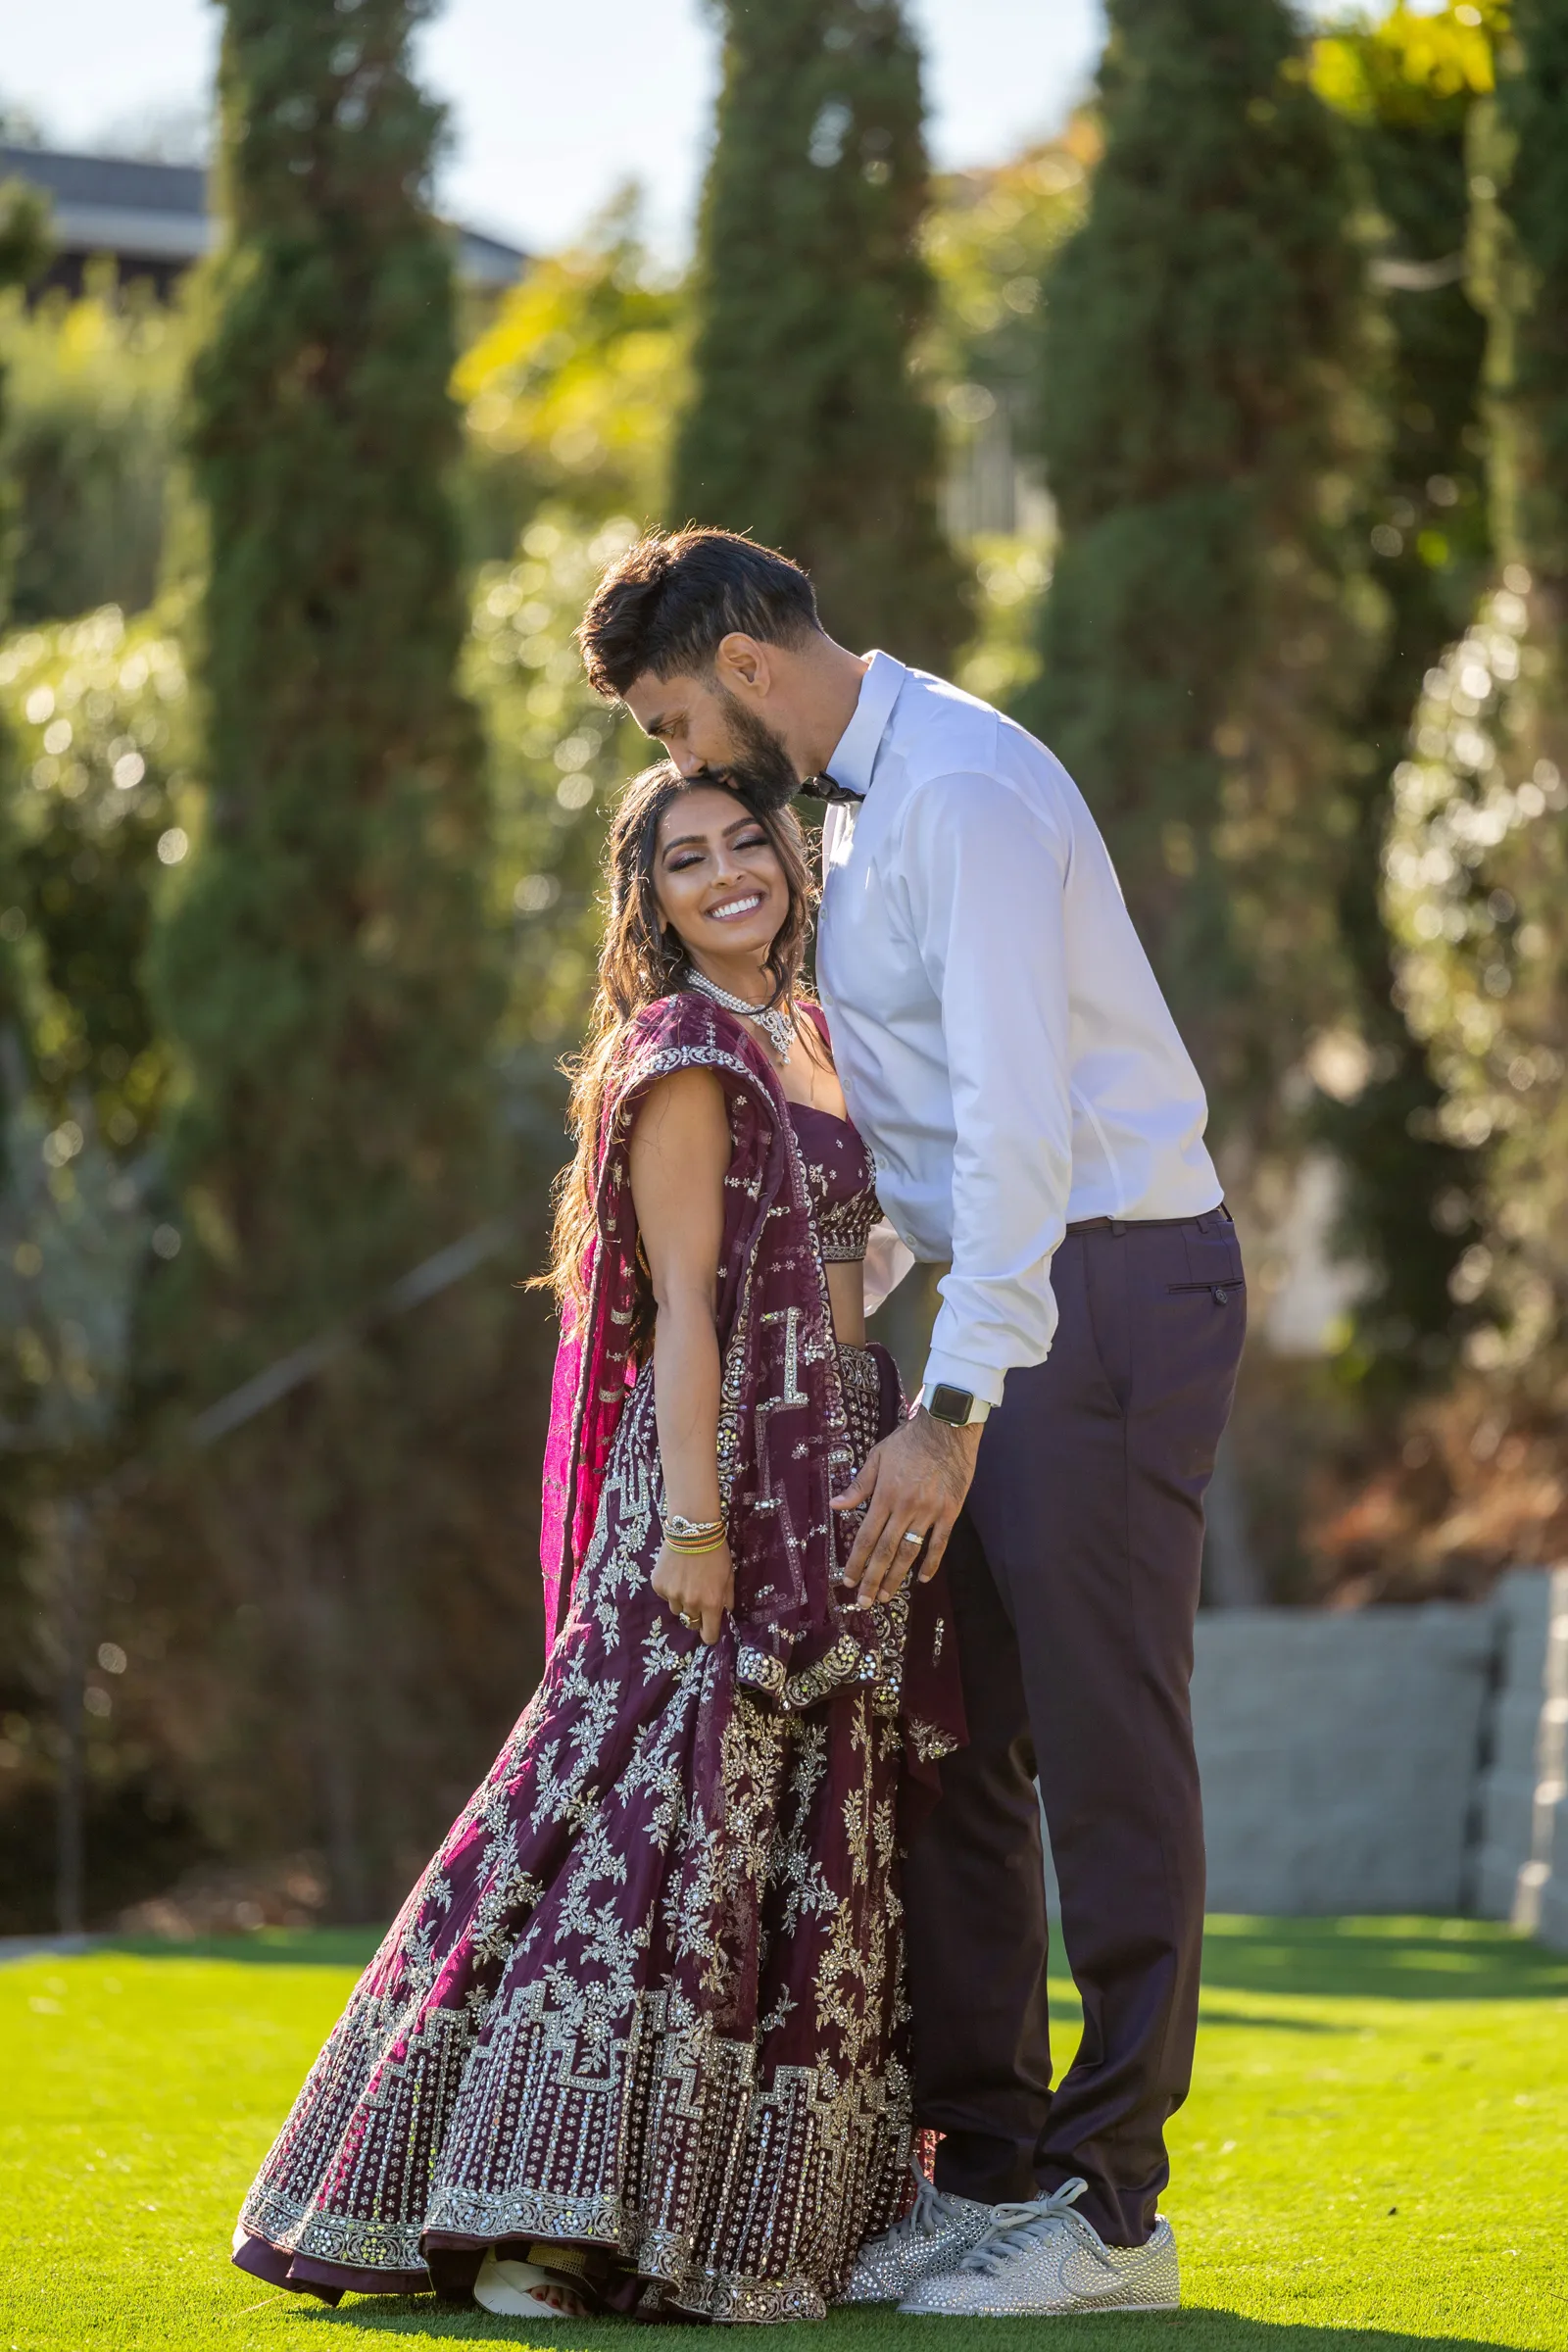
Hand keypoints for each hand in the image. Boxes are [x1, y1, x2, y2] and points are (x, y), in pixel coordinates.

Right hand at [650, 1539, 733, 1645]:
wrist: (692, 1529)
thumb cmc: (715, 1551)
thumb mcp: (729, 1575)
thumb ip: (727, 1598)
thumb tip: (725, 1613)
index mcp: (711, 1603)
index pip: (708, 1635)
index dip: (709, 1634)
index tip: (709, 1630)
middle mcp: (690, 1603)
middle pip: (691, 1622)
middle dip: (696, 1614)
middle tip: (698, 1596)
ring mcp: (672, 1595)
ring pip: (677, 1609)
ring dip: (682, 1601)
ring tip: (686, 1580)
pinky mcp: (658, 1585)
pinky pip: (665, 1595)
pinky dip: (669, 1588)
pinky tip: (675, 1572)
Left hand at [830, 1409, 981, 1609]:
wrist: (947, 1429)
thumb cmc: (909, 1441)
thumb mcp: (877, 1457)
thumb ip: (858, 1485)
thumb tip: (835, 1506)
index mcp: (885, 1496)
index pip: (867, 1537)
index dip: (856, 1562)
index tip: (847, 1581)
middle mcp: (905, 1508)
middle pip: (886, 1551)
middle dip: (873, 1578)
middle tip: (864, 1602)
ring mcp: (930, 1512)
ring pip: (910, 1551)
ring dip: (897, 1577)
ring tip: (885, 1595)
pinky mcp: (950, 1512)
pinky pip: (940, 1543)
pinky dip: (931, 1563)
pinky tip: (922, 1579)